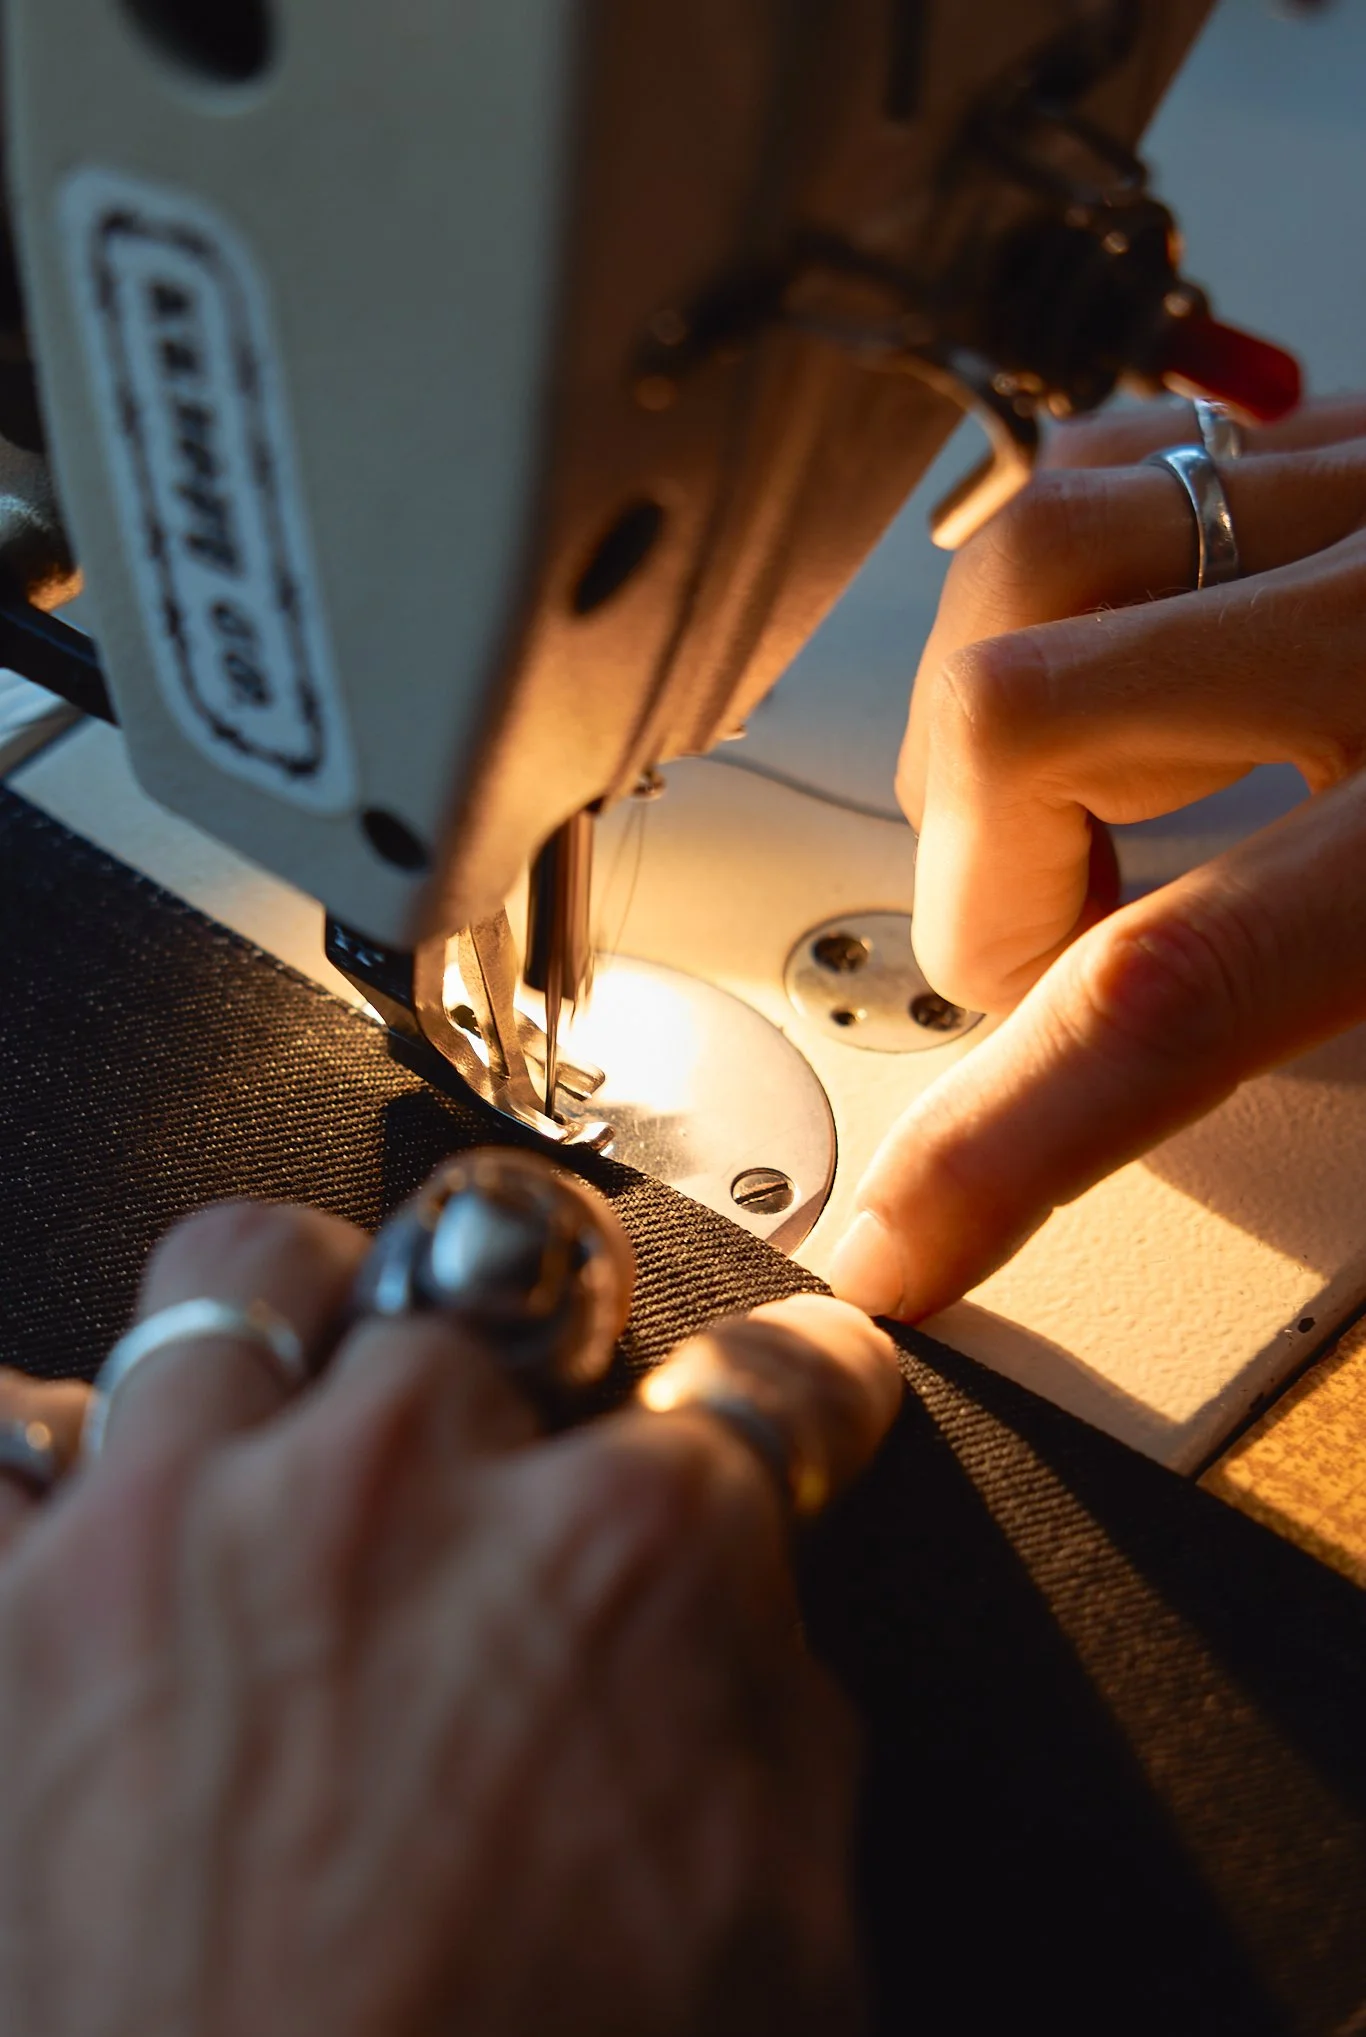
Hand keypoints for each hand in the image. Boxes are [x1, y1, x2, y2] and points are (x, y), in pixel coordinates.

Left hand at [0, 1194, 899, 2036]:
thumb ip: (771, 1737)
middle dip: (525, 1332)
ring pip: (246, 1267)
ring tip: (287, 1408)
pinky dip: (44, 1469)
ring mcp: (189, 1522)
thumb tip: (746, 1628)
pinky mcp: (6, 1607)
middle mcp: (411, 1487)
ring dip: (285, 1324)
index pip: (770, 1392)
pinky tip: (77, 1526)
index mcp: (638, 1566)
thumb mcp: (770, 1962)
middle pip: (501, 1270)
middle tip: (500, 1411)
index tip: (785, 1385)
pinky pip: (4, 1436)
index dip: (795, 1385)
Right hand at [829, 396, 1365, 1319]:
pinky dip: (1043, 589)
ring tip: (1071, 810)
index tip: (894, 1240)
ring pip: (1024, 561)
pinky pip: (1102, 470)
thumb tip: (1135, 1093)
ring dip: (986, 726)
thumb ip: (1336, 1018)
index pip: (1163, 989)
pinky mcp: (1349, 421)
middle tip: (1046, 950)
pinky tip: (1098, 665)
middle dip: (978, 878)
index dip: (995, 1138)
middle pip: (1018, 719)